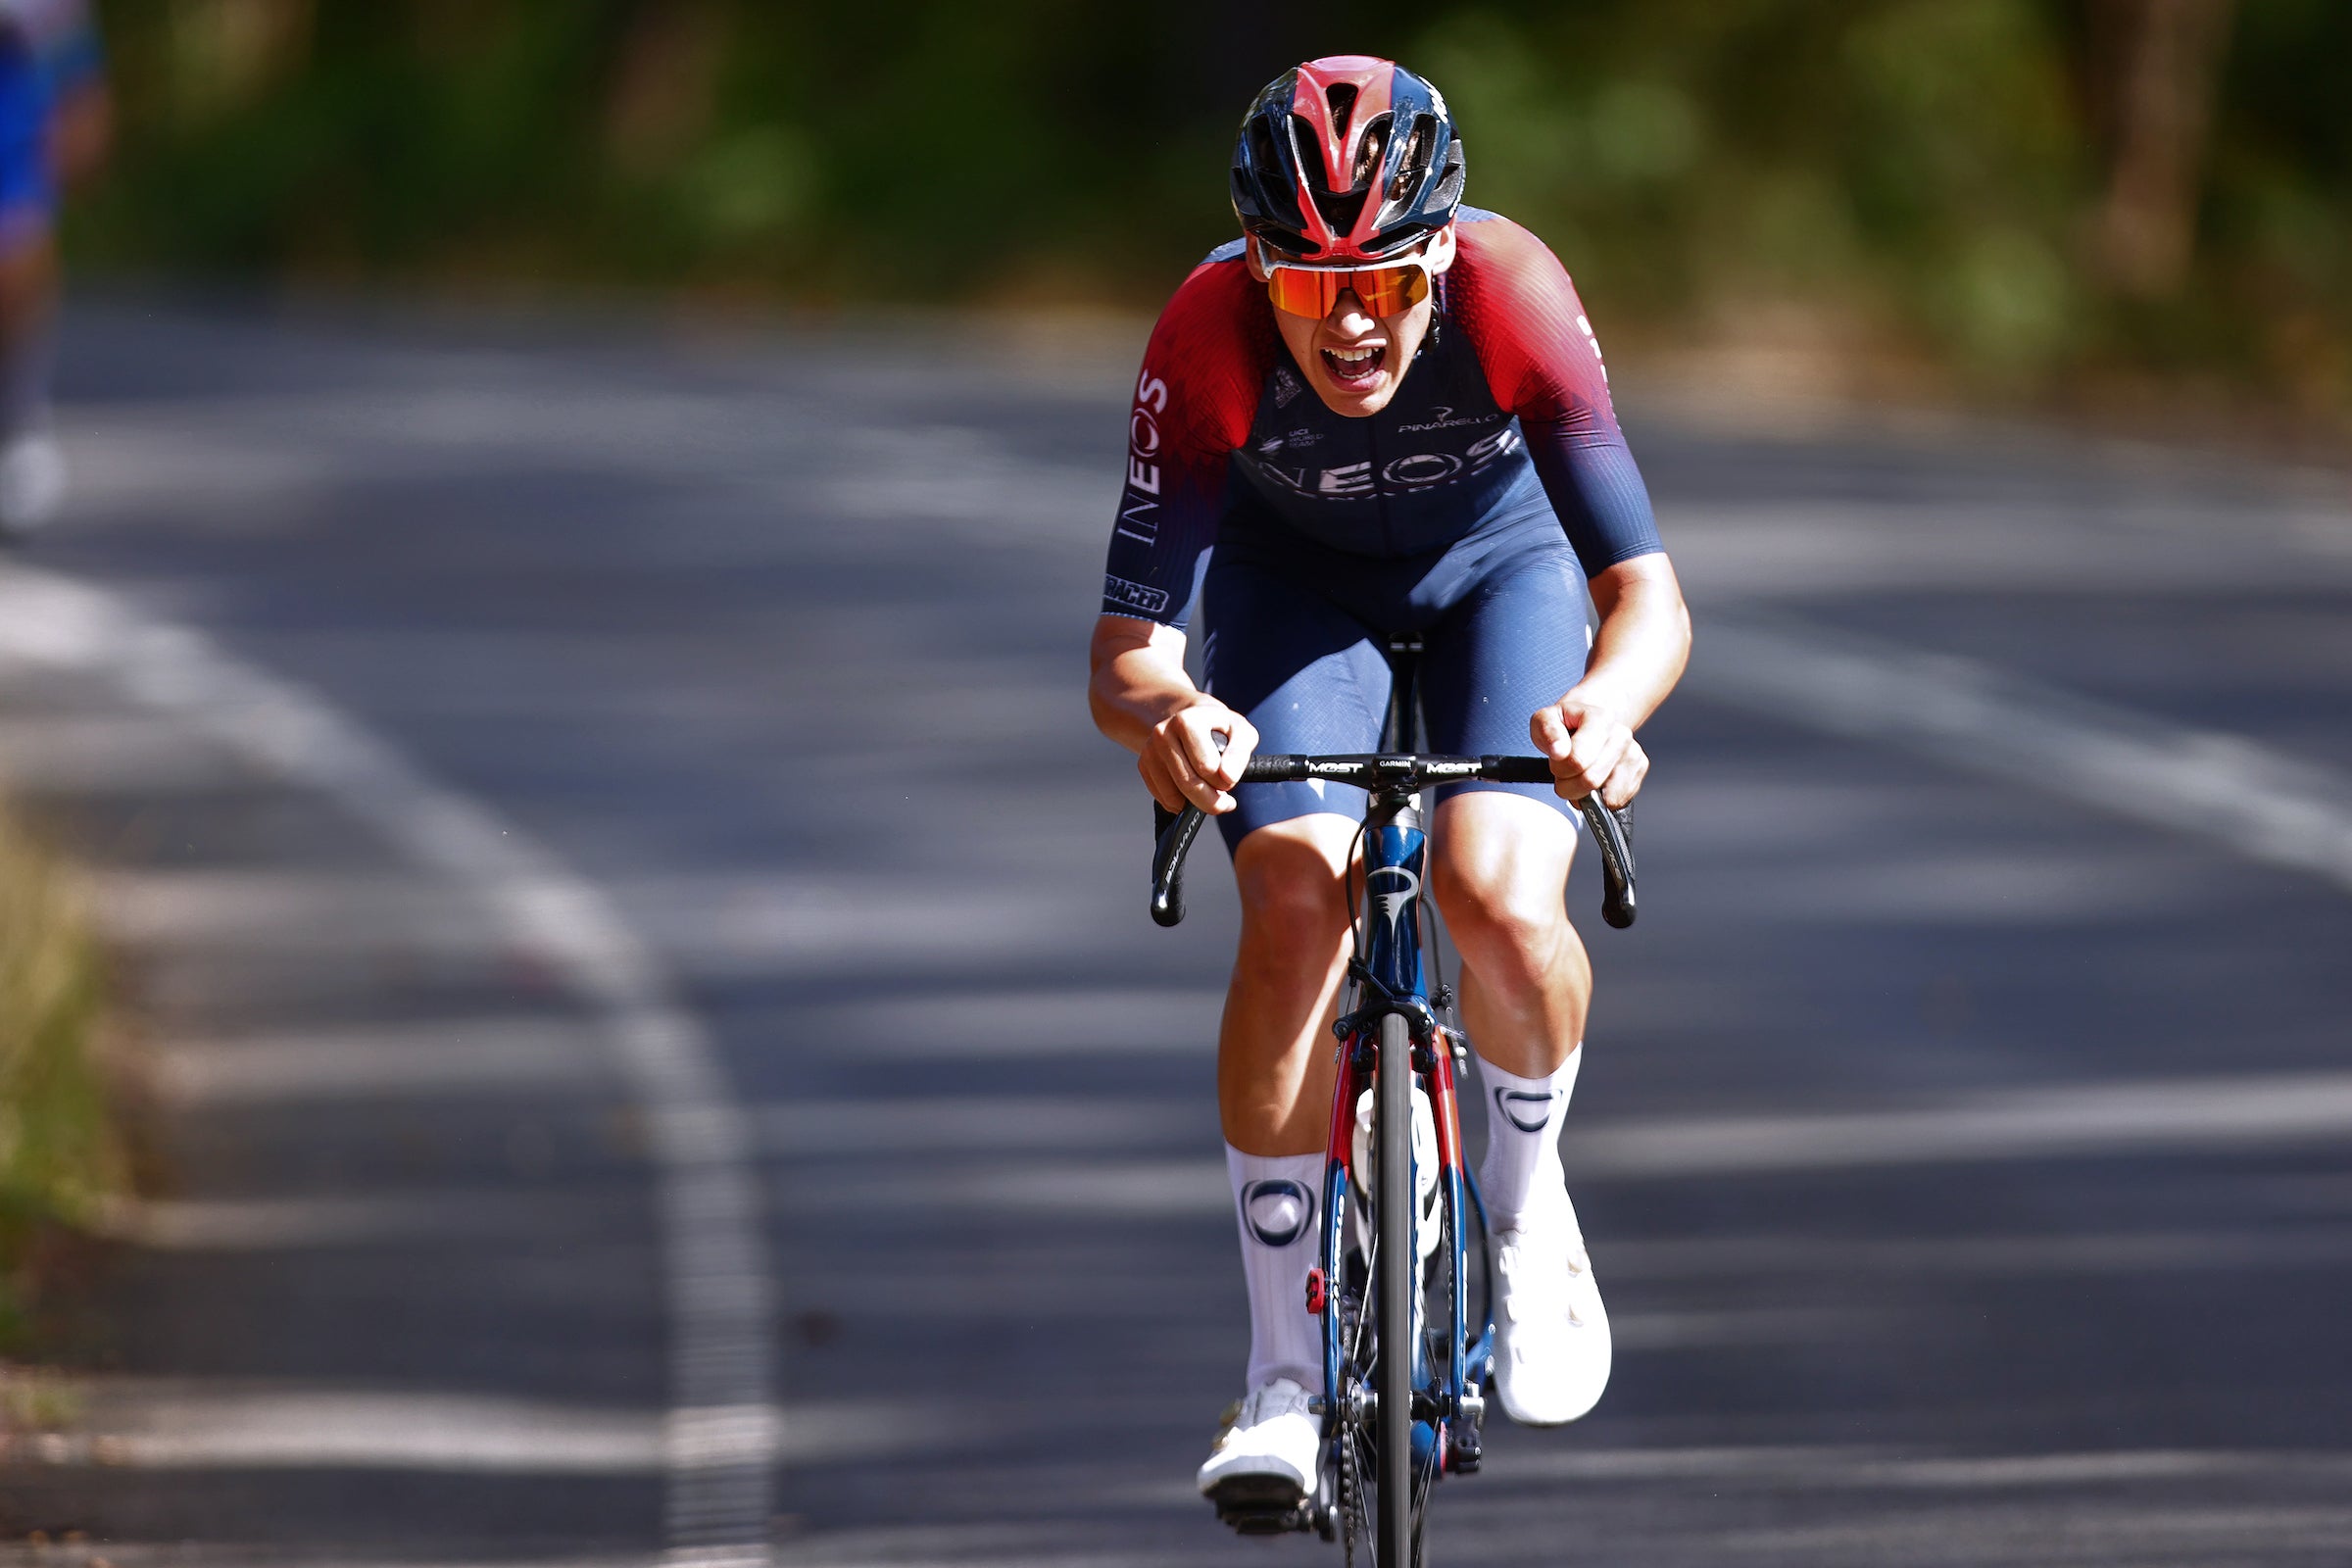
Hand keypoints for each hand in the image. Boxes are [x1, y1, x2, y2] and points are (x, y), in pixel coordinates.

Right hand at [1141, 697, 1257, 813]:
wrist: (1191, 719)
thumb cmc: (1220, 729)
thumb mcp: (1241, 733)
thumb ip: (1239, 753)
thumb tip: (1227, 778)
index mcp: (1186, 721)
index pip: (1207, 768)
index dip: (1224, 782)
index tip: (1230, 779)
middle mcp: (1162, 733)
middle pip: (1188, 784)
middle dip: (1211, 801)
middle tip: (1224, 801)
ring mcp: (1149, 750)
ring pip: (1174, 797)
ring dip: (1196, 803)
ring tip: (1208, 790)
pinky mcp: (1143, 765)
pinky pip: (1163, 799)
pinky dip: (1181, 803)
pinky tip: (1192, 790)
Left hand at [1531, 694, 1648, 808]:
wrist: (1587, 721)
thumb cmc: (1565, 723)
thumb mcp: (1545, 719)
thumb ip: (1548, 731)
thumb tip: (1559, 751)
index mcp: (1600, 718)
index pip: (1577, 761)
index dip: (1559, 768)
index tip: (1556, 760)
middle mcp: (1621, 735)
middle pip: (1591, 781)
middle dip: (1569, 785)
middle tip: (1564, 772)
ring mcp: (1633, 753)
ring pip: (1606, 797)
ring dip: (1585, 794)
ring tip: (1579, 774)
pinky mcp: (1639, 771)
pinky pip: (1617, 801)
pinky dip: (1600, 799)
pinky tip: (1595, 780)